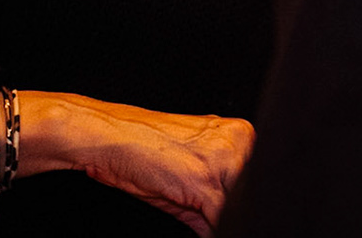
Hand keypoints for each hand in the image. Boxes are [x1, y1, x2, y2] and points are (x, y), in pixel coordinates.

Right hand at [17, 90, 254, 235]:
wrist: (106, 135)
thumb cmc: (138, 149)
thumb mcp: (186, 178)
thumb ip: (214, 204)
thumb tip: (228, 227)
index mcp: (238, 133)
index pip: (255, 186)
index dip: (240, 210)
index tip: (226, 218)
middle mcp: (238, 140)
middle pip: (250, 196)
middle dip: (230, 214)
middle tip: (199, 212)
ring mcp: (224, 159)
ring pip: (239, 208)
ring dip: (220, 220)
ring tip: (187, 206)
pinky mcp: (206, 180)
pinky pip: (223, 219)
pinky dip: (215, 230)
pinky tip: (202, 229)